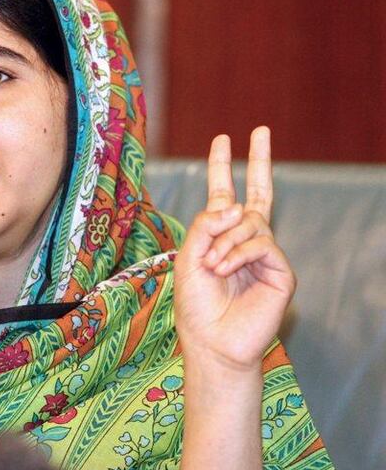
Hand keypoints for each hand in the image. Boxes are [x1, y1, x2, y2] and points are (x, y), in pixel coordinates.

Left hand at [174, 127, 295, 372]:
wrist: (211, 340)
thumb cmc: (196, 302)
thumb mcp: (188, 255)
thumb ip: (205, 224)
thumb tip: (234, 206)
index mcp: (220, 235)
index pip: (225, 194)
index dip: (223, 167)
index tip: (222, 140)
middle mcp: (246, 240)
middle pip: (257, 193)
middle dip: (258, 160)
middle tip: (261, 130)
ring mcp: (266, 254)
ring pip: (250, 221)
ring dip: (225, 241)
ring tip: (213, 265)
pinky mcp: (281, 271)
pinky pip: (260, 243)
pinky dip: (237, 253)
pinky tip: (224, 269)